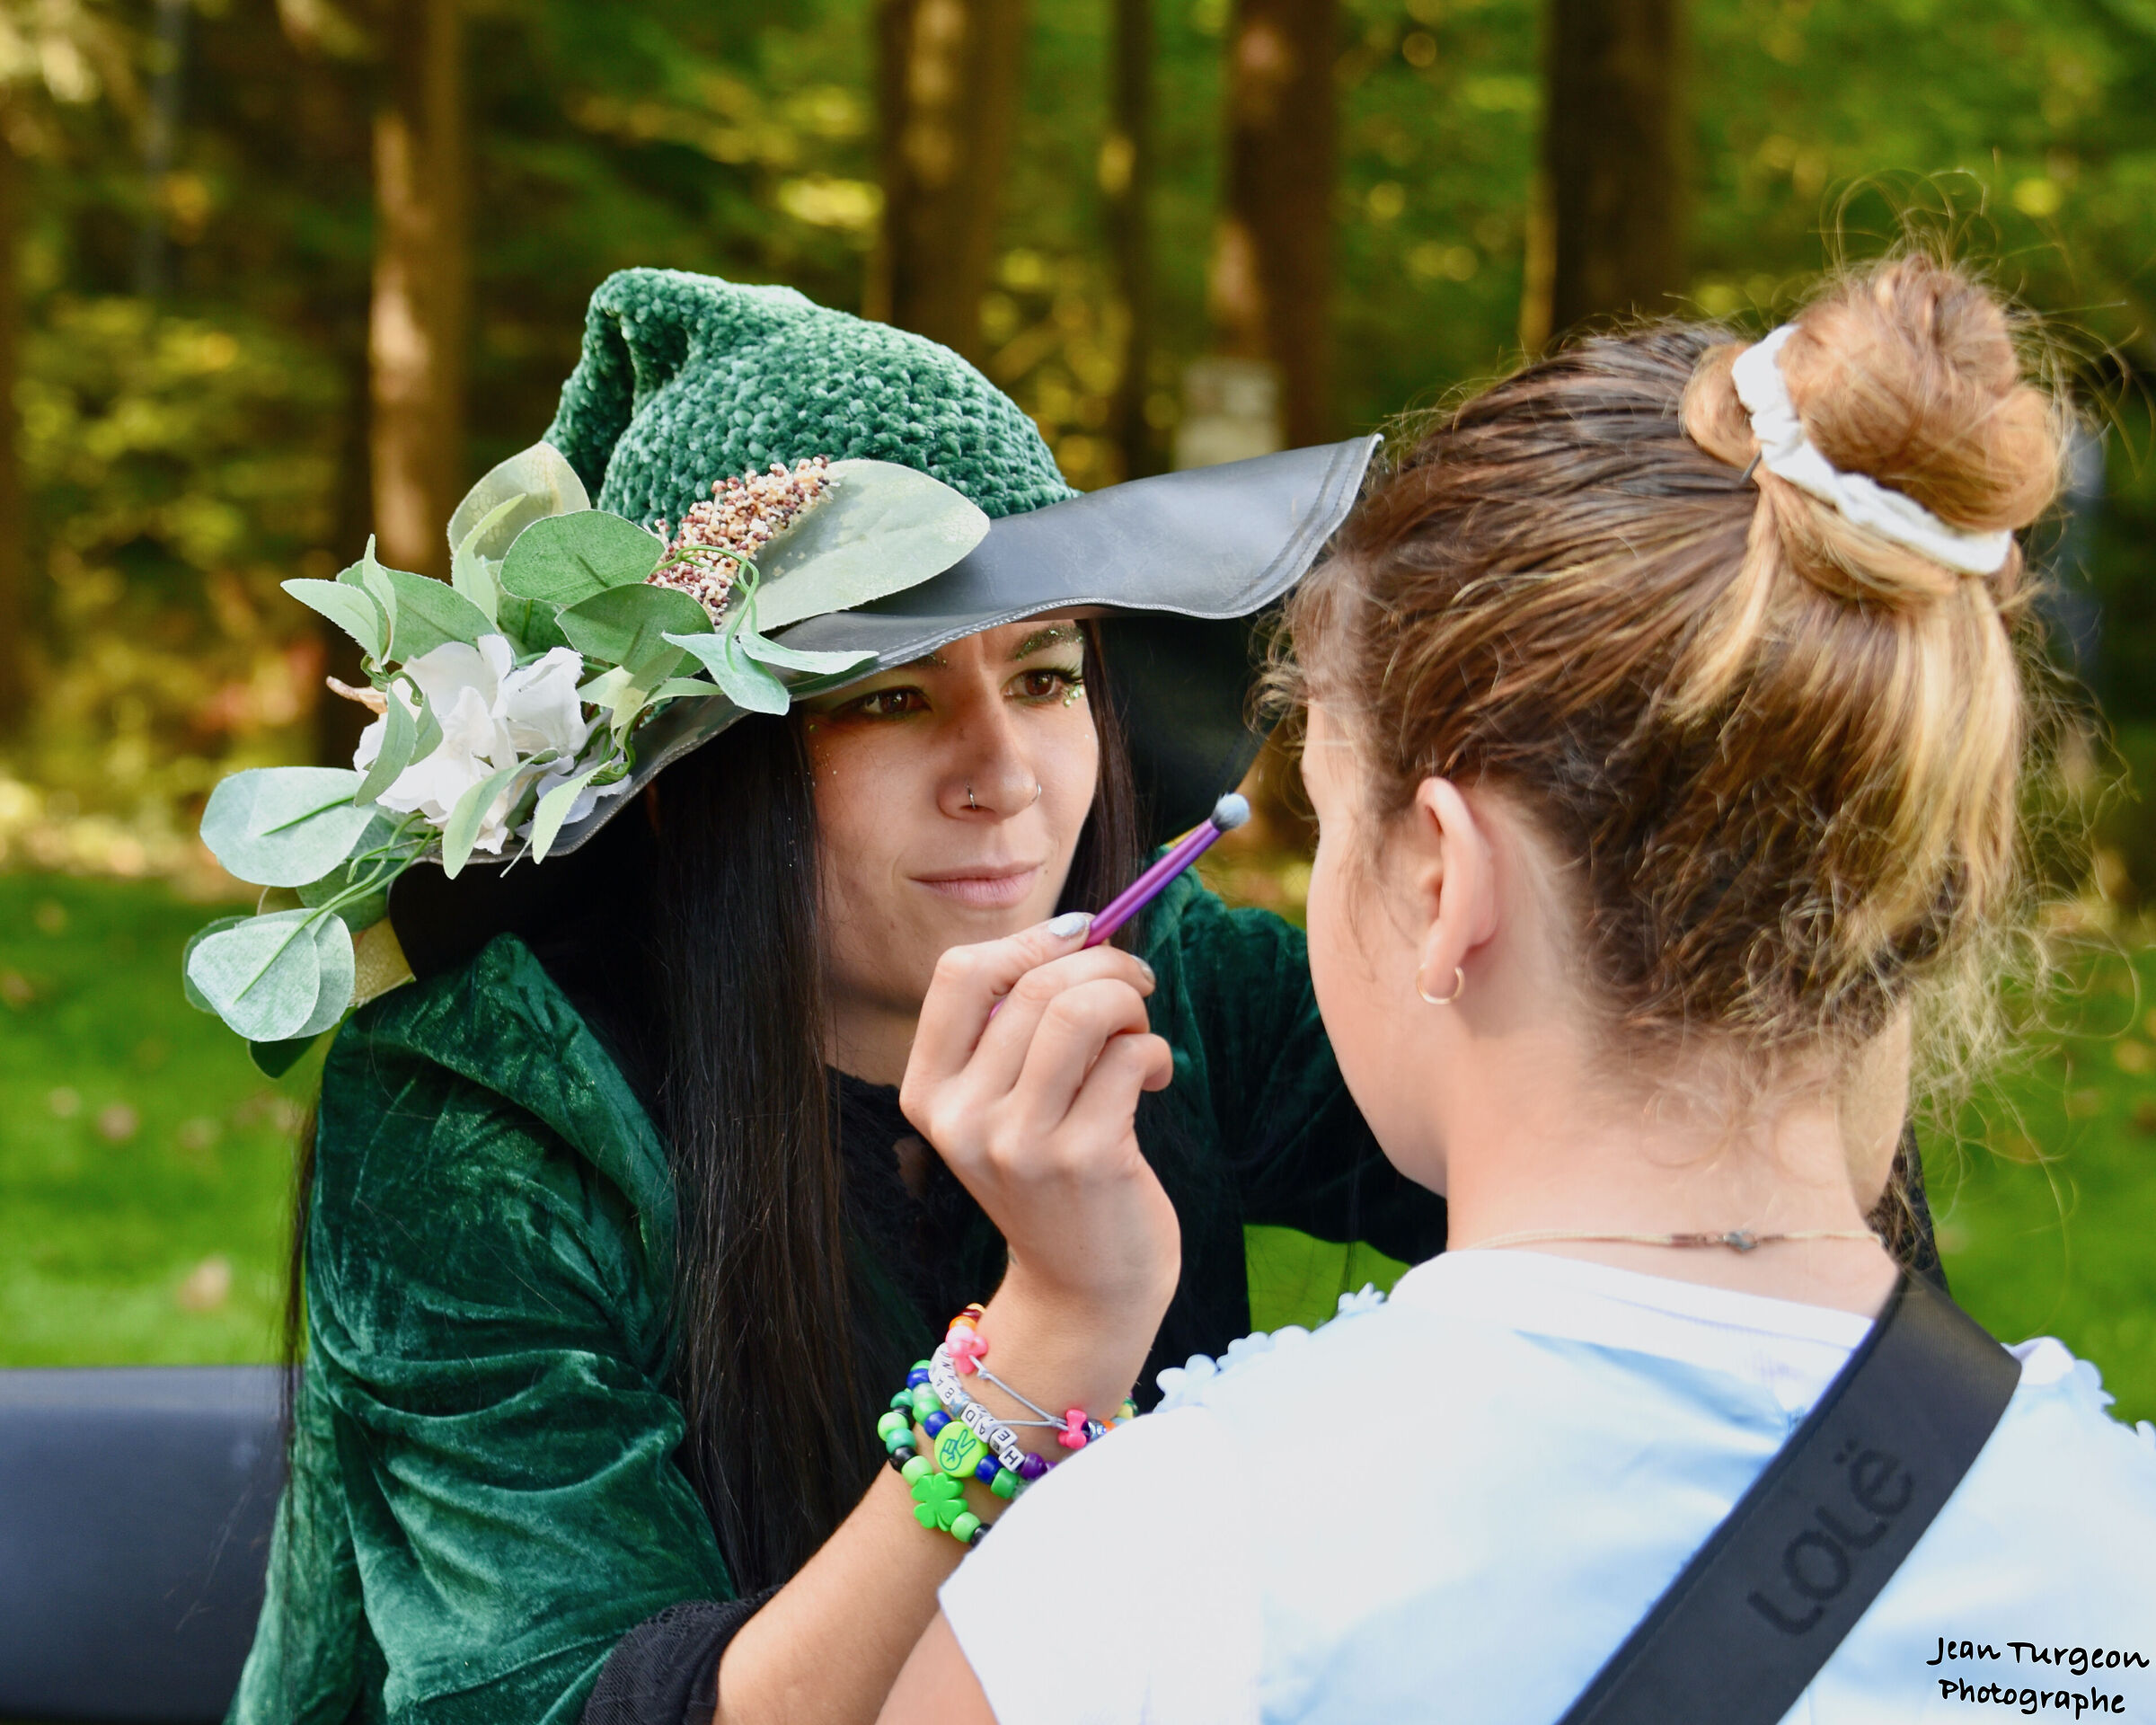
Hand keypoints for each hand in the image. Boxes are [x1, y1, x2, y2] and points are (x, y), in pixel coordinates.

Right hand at [901, 915, 1179, 1340]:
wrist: (1083, 1290)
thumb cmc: (1057, 1176)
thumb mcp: (1006, 1107)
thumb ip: (1018, 1029)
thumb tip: (1078, 931)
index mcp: (929, 1092)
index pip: (959, 973)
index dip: (1029, 940)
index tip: (1079, 937)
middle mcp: (962, 1118)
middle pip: (1034, 984)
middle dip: (1103, 965)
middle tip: (1137, 984)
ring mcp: (1019, 1142)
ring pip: (1080, 1010)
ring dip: (1129, 1001)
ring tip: (1141, 1032)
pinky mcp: (1084, 1159)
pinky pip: (1130, 1057)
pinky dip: (1156, 1053)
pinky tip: (1157, 1081)